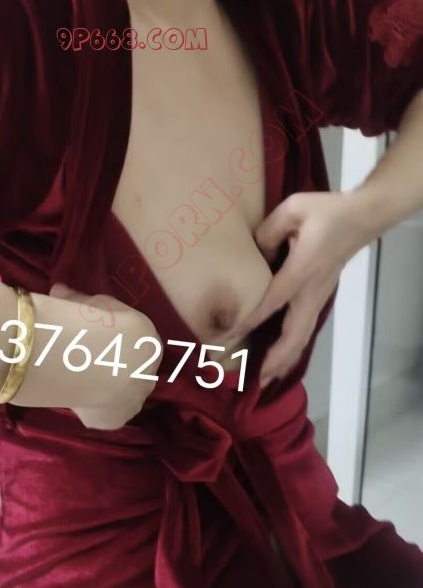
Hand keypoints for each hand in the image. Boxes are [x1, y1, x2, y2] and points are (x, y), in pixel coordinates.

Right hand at [48, 284, 162, 429]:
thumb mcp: (90, 302)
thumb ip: (80, 301)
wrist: (91, 356)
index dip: (113, 341)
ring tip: (73, 378)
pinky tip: (70, 395)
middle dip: (111, 367)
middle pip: (130, 373)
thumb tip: (61, 291)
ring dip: (101, 389)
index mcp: (150, 344)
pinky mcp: (112, 421)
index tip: (90, 337)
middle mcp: (148, 376)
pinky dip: (87, 406)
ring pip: (116, 396)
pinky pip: (99, 413)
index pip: (135, 345)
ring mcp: (132, 402)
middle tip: (80, 359)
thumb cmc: (96, 321)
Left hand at [229, 191, 369, 387]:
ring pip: (302, 338)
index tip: (226, 338)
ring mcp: (318, 298)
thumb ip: (269, 232)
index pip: (271, 303)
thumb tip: (254, 256)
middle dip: (275, 359)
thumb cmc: (327, 212)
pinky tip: (280, 359)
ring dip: (284, 360)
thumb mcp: (294, 209)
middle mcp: (311, 292)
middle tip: (254, 379)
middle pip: (294, 335)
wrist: (362, 219)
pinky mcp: (319, 299)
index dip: (248, 322)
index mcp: (302, 271)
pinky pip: (305, 330)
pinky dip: (292, 349)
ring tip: (266, 379)